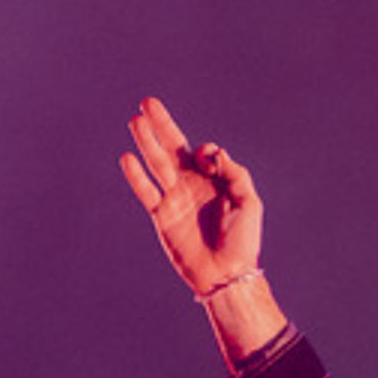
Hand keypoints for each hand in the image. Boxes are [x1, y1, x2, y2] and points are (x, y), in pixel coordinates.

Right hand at [120, 97, 262, 295]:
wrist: (227, 274)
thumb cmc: (243, 241)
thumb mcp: (249, 203)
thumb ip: (236, 174)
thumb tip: (215, 154)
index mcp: (214, 181)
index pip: (201, 152)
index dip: (204, 150)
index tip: (208, 160)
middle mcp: (192, 186)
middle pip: (172, 149)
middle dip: (162, 126)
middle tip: (147, 103)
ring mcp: (175, 199)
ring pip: (157, 164)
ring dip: (146, 142)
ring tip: (136, 121)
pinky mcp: (162, 216)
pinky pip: (146, 192)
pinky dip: (136, 176)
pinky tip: (127, 158)